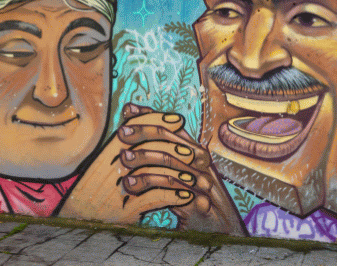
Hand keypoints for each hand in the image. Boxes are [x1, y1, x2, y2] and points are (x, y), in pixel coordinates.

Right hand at [58, 108, 196, 224]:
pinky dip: (173, 196)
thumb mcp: (104, 154)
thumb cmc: (97, 181)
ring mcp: (117, 187)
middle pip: (150, 149)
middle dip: (177, 150)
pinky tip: (186, 196)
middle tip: (195, 154)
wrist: (78, 213)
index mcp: (108, 149)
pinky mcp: (125, 209)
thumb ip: (121, 135)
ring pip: (155, 174)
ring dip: (179, 176)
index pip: (135, 127)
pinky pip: (154, 198)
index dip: (158, 121)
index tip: (178, 120)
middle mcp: (112, 165)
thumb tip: (131, 108)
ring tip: (193, 178)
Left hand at [117, 103, 246, 235]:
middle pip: (170, 138)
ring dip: (144, 163)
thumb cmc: (189, 194)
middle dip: (143, 133)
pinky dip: (150, 189)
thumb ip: (158, 148)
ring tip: (122, 165)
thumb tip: (132, 117)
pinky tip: (133, 191)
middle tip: (121, 134)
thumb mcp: (174, 169)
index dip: (150, 115)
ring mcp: (201, 179)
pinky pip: (172, 191)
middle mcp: (198, 159)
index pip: (170, 124)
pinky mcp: (199, 201)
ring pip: (170, 163)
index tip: (127, 110)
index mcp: (191, 148)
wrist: (215, 226)